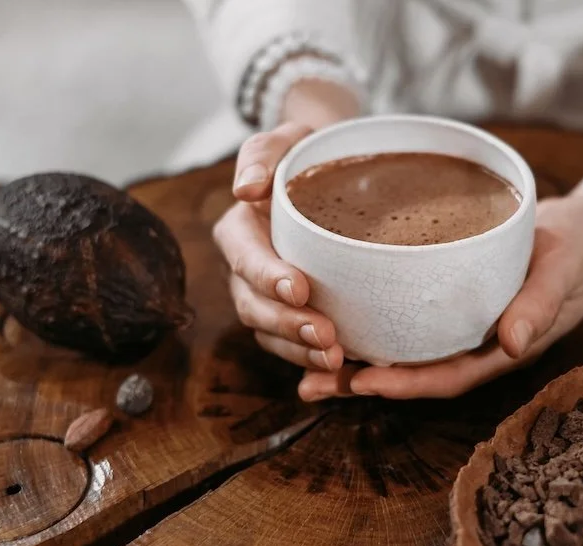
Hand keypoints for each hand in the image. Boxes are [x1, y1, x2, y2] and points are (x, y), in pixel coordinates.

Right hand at [212, 121, 345, 370]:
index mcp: (240, 231)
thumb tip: (245, 189)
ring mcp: (267, 299)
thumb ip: (264, 154)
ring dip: (300, 350)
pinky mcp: (291, 317)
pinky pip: (294, 347)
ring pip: (271, 334)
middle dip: (287, 324)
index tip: (299, 287)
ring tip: (335, 358)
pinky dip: (312, 360)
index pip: (244, 257)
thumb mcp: (288, 140)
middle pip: (254, 306)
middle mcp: (247, 271)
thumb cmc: (309, 155)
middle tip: (325, 336)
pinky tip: (342, 368)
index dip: (267, 276)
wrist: (335, 177)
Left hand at [297, 196, 582, 400]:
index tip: (362, 381)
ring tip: (301, 362)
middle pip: (411, 373)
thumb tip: (514, 343)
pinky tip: (330, 316)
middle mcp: (472, 345)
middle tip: (308, 383)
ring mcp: (458, 327)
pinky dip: (369, 325)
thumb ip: (541, 304)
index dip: (405, 384)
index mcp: (500, 349)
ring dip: (353, 360)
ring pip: (400, 351)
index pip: (447, 377)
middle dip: (361, 382)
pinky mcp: (446, 301)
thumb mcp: (564, 270)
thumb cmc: (577, 250)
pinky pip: (403, 321)